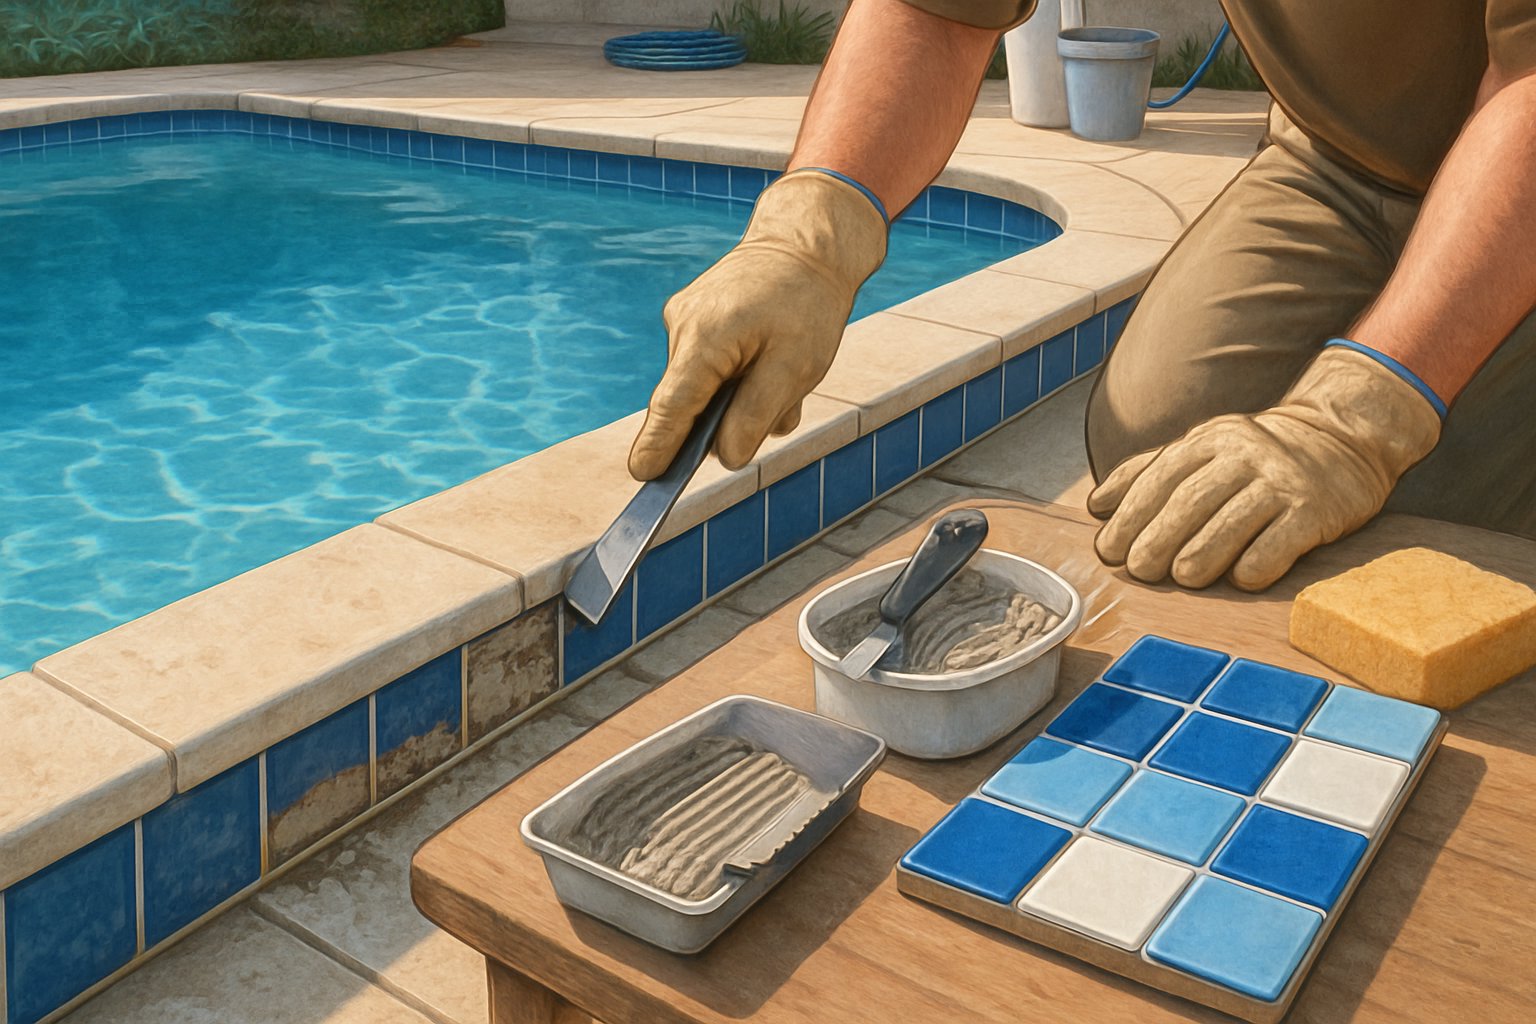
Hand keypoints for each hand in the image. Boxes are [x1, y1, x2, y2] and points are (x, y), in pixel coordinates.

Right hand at [628, 170, 885, 478]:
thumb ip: (756, 415)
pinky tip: (773, 361)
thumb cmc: (807, 302)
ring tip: (787, 372)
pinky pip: (713, 369)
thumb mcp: (796, 366)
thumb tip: (723, 456)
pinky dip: (742, 377)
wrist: (807, 241)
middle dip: (729, 419)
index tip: (643, 477)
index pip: (673, 406)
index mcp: (704, 338)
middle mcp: (683, 327)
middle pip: (690, 404)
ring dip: (744, 397)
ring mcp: (684, 321)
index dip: (659, 446)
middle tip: (781, 404)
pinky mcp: (694, 320)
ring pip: (705, 389)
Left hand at [1087, 346, 1441, 590]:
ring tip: (1180, 578)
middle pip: (1191, 500)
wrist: (1342, 437)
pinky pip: (1281, 540)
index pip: (1160, 477)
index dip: (1130, 515)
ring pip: (1232, 521)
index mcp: (1209, 439)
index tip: (1108, 550)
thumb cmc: (1256, 456)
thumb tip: (1096, 506)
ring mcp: (1282, 480)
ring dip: (1201, 555)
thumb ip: (1149, 472)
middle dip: (1157, 538)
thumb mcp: (1204, 448)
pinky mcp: (1316, 509)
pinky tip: (1240, 580)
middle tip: (1139, 570)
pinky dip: (1258, 563)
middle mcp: (1244, 454)